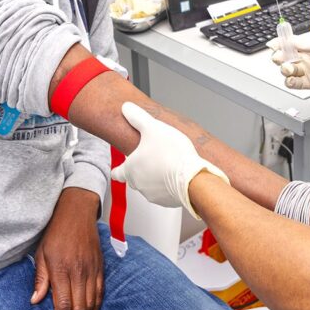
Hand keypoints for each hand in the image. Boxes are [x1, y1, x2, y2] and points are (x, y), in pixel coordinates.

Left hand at [33, 188, 102, 309]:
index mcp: (61, 270)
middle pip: (80, 307)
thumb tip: (35, 300)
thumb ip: (40, 279)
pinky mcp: (100, 266)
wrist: (77, 212)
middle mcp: (79, 272)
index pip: (63, 304)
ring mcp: (92, 270)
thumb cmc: (57, 231)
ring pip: (92, 302)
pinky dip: (97, 304)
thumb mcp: (41, 254)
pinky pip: (101, 291)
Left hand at [111, 102, 229, 218]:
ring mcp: (153, 195)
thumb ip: (137, 118)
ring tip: (168, 164)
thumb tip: (126, 108)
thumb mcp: (152, 128)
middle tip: (152, 159)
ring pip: (150, 186)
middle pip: (134, 178)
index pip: (116, 173)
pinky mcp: (168, 201)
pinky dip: (169, 186)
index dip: (118, 168)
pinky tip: (177, 174)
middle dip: (141, 170)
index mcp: (130, 170)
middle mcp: (139, 185)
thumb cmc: (172, 154)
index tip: (120, 166)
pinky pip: (165, 193)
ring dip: (156, 178)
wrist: (193, 178)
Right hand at [269, 32, 309, 99]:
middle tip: (280, 57)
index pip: (292, 41)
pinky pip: (297, 84)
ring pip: (289, 70)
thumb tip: (296, 42)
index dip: (281, 42)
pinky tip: (292, 79)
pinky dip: (290, 82)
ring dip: (284, 69)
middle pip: (286, 56)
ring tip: (289, 68)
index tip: (274, 43)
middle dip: (279, 56)